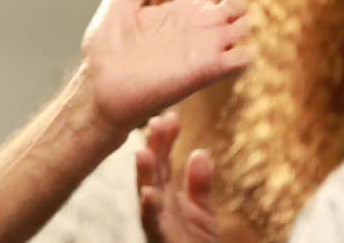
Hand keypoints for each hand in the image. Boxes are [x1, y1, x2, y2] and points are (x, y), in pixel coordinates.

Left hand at [79, 0, 253, 133]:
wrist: (100, 87)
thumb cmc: (108, 50)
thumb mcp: (120, 4)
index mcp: (183, 9)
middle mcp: (201, 28)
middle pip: (243, 3)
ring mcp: (205, 49)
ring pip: (247, 27)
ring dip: (266, 15)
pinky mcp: (203, 70)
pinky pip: (238, 58)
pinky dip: (255, 48)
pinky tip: (269, 37)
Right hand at [136, 112, 218, 242]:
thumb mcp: (203, 212)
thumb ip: (200, 184)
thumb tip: (200, 151)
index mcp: (165, 194)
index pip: (163, 160)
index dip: (166, 138)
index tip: (171, 116)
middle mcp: (156, 204)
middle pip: (154, 172)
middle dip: (153, 147)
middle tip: (156, 122)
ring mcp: (156, 222)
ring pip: (147, 193)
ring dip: (144, 173)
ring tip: (144, 151)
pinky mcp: (161, 240)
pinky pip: (153, 224)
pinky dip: (149, 209)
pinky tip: (148, 193)